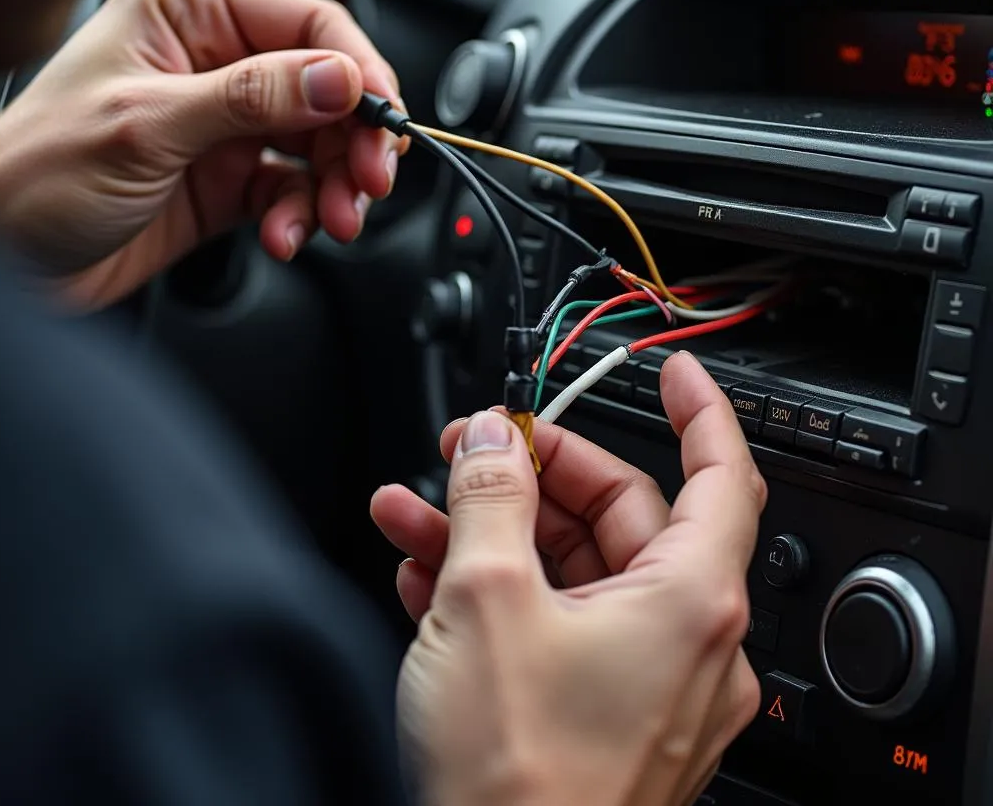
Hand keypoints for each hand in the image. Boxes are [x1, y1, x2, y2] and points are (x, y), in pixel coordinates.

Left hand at [0, 0, 407, 307]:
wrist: (1, 261)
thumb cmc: (38, 175)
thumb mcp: (149, 127)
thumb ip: (254, 98)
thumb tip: (340, 78)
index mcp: (189, 11)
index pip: (307, 22)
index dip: (358, 71)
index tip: (382, 122)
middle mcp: (215, 59)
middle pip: (327, 89)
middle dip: (352, 142)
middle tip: (367, 184)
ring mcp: (227, 121)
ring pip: (320, 144)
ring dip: (335, 187)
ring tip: (331, 221)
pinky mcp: (231, 175)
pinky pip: (296, 189)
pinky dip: (303, 215)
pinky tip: (285, 236)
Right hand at [371, 351, 766, 805]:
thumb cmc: (516, 784)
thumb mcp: (485, 600)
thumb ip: (491, 497)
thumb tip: (494, 442)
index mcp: (687, 602)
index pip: (721, 474)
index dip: (697, 409)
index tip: (672, 370)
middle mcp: (682, 643)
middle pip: (617, 517)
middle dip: (531, 474)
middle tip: (468, 450)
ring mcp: (641, 684)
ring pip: (568, 572)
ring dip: (489, 534)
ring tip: (413, 511)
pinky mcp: (598, 716)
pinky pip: (551, 625)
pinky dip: (494, 593)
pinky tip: (425, 577)